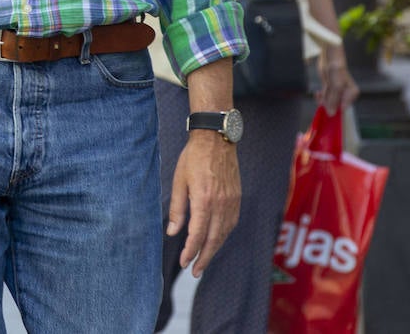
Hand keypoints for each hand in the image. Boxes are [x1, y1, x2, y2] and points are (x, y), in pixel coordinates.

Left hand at [166, 131, 240, 277]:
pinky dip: (223, 235)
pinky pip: (232, 222)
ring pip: (224, 233)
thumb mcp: (179, 181)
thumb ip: (177, 208)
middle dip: (203, 258)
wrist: (216, 138)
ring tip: (203, 259)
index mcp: (204, 199)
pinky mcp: (237, 197)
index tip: (183, 262)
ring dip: (214, 249)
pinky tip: (216, 240)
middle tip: (194, 271)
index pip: (198, 234)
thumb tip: (172, 232)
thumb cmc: (193, 157)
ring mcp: (231, 201)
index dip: (190, 251)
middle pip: (213, 239)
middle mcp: (220, 203)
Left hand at [317, 43, 359, 114]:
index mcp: (352, 94)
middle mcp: (346, 94)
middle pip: (335, 106)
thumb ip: (333, 101)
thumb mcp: (336, 87)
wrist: (330, 59)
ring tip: (320, 94)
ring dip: (323, 100)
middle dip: (328, 103)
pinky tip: (318, 93)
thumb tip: (331, 114)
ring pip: (329, 102)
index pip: (344, 108)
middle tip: (323, 98)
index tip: (327, 109)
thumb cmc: (337, 71)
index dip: (335, 110)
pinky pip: (325, 98)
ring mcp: (337, 92)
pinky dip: (320, 97)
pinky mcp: (329, 89)